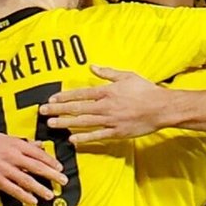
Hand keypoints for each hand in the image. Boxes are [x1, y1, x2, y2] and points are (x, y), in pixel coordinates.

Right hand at [0, 134, 67, 205]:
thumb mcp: (7, 139)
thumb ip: (25, 143)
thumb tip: (41, 145)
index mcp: (16, 146)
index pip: (38, 154)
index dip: (51, 161)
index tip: (60, 168)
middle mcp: (12, 157)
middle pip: (36, 167)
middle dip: (52, 175)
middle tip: (63, 182)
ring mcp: (5, 169)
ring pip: (26, 180)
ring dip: (40, 188)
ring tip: (50, 195)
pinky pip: (13, 189)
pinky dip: (24, 196)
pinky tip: (33, 201)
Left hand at [40, 66, 167, 142]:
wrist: (162, 108)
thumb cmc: (146, 90)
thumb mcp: (126, 76)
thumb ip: (107, 73)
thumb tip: (92, 66)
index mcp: (107, 91)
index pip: (80, 94)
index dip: (64, 97)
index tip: (51, 99)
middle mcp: (105, 106)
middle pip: (77, 108)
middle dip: (58, 110)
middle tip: (43, 112)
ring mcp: (110, 121)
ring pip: (83, 122)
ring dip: (66, 123)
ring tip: (52, 124)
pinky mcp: (117, 133)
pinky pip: (97, 136)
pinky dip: (84, 138)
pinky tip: (72, 139)